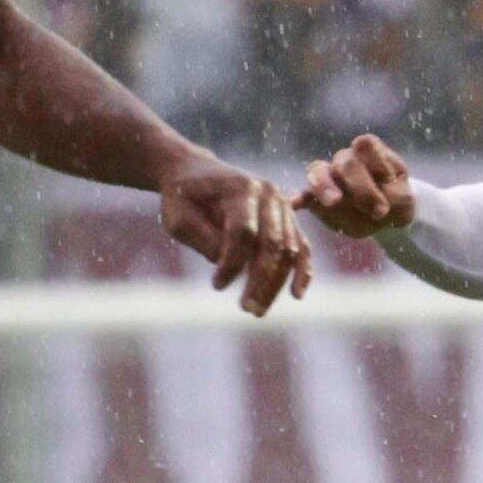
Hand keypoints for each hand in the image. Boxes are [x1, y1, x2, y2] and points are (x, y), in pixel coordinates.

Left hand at [158, 158, 311, 316]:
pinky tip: (297, 294)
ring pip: (289, 250)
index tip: (216, 286)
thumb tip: (237, 270)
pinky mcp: (289, 218)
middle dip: (261, 280)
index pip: (243, 233)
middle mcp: (269, 194)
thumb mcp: (180, 220)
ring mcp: (283, 205)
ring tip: (258, 310)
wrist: (195, 173)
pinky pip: (302, 247)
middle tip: (248, 309)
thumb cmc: (183, 198)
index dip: (232, 263)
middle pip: (273, 244)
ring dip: (277, 284)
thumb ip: (207, 243)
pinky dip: (303, 271)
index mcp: (240, 188)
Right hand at [297, 135, 416, 238]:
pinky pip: (305, 194)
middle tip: (380, 211)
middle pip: (346, 164)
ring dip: (325, 185)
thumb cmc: (395, 201)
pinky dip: (299, 197)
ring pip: (318, 171)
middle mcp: (346, 160)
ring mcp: (329, 178)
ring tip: (334, 201)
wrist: (385, 217)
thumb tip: (382, 197)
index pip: (366, 145)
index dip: (377, 161)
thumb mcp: (404, 199)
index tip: (389, 181)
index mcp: (369, 152)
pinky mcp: (317, 198)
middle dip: (363, 188)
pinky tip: (294, 203)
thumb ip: (395, 196)